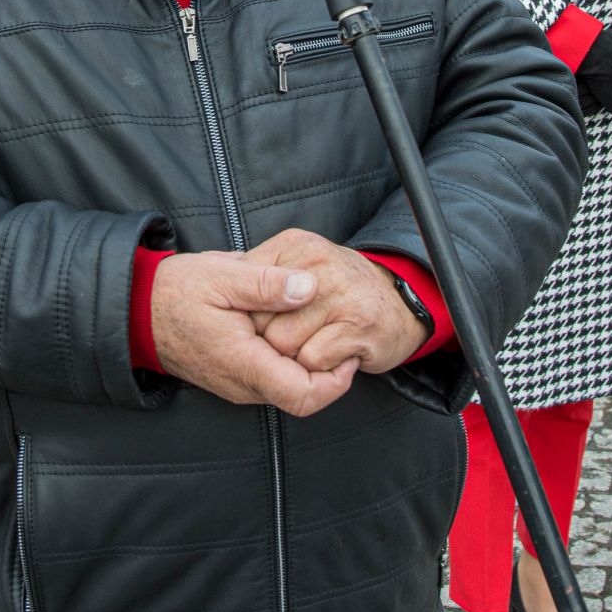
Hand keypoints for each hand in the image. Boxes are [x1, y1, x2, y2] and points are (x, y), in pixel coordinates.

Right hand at [150, 251, 359, 416]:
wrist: (138, 311)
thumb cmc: (176, 291)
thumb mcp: (222, 275)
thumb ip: (267, 283)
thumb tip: (309, 287)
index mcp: (243, 363)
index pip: (305, 396)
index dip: (337, 380)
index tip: (346, 348)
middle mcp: (244, 385)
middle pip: (304, 395)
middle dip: (328, 366)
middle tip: (338, 328)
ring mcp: (240, 385)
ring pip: (291, 387)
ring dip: (309, 360)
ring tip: (316, 322)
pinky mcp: (237, 378)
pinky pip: (275, 378)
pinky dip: (291, 357)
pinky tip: (290, 325)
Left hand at [239, 228, 426, 375]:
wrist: (400, 303)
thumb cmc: (338, 290)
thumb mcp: (295, 265)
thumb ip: (259, 272)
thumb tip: (211, 271)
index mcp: (295, 245)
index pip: (246, 285)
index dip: (247, 314)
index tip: (260, 322)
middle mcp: (318, 264)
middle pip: (260, 320)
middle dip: (269, 338)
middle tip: (295, 333)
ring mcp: (340, 294)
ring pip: (284, 344)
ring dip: (295, 355)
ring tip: (315, 341)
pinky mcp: (358, 326)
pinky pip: (312, 360)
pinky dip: (319, 366)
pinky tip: (335, 351)